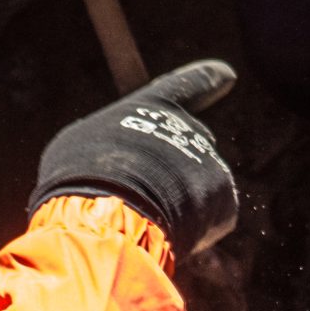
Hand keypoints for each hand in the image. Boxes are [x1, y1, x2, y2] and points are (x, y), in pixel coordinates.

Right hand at [28, 60, 238, 255]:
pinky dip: (189, 232)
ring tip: (144, 218)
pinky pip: (207, 219)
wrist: (108, 214)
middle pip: (190, 145)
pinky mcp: (225, 201)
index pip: (191, 84)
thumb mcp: (83, 145)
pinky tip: (163, 235)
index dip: (209, 78)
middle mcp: (191, 128)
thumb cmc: (82, 175)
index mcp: (157, 105)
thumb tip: (127, 167)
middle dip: (173, 170)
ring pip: (194, 188)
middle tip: (142, 193)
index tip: (227, 75)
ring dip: (175, 204)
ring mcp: (211, 164)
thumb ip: (116, 146)